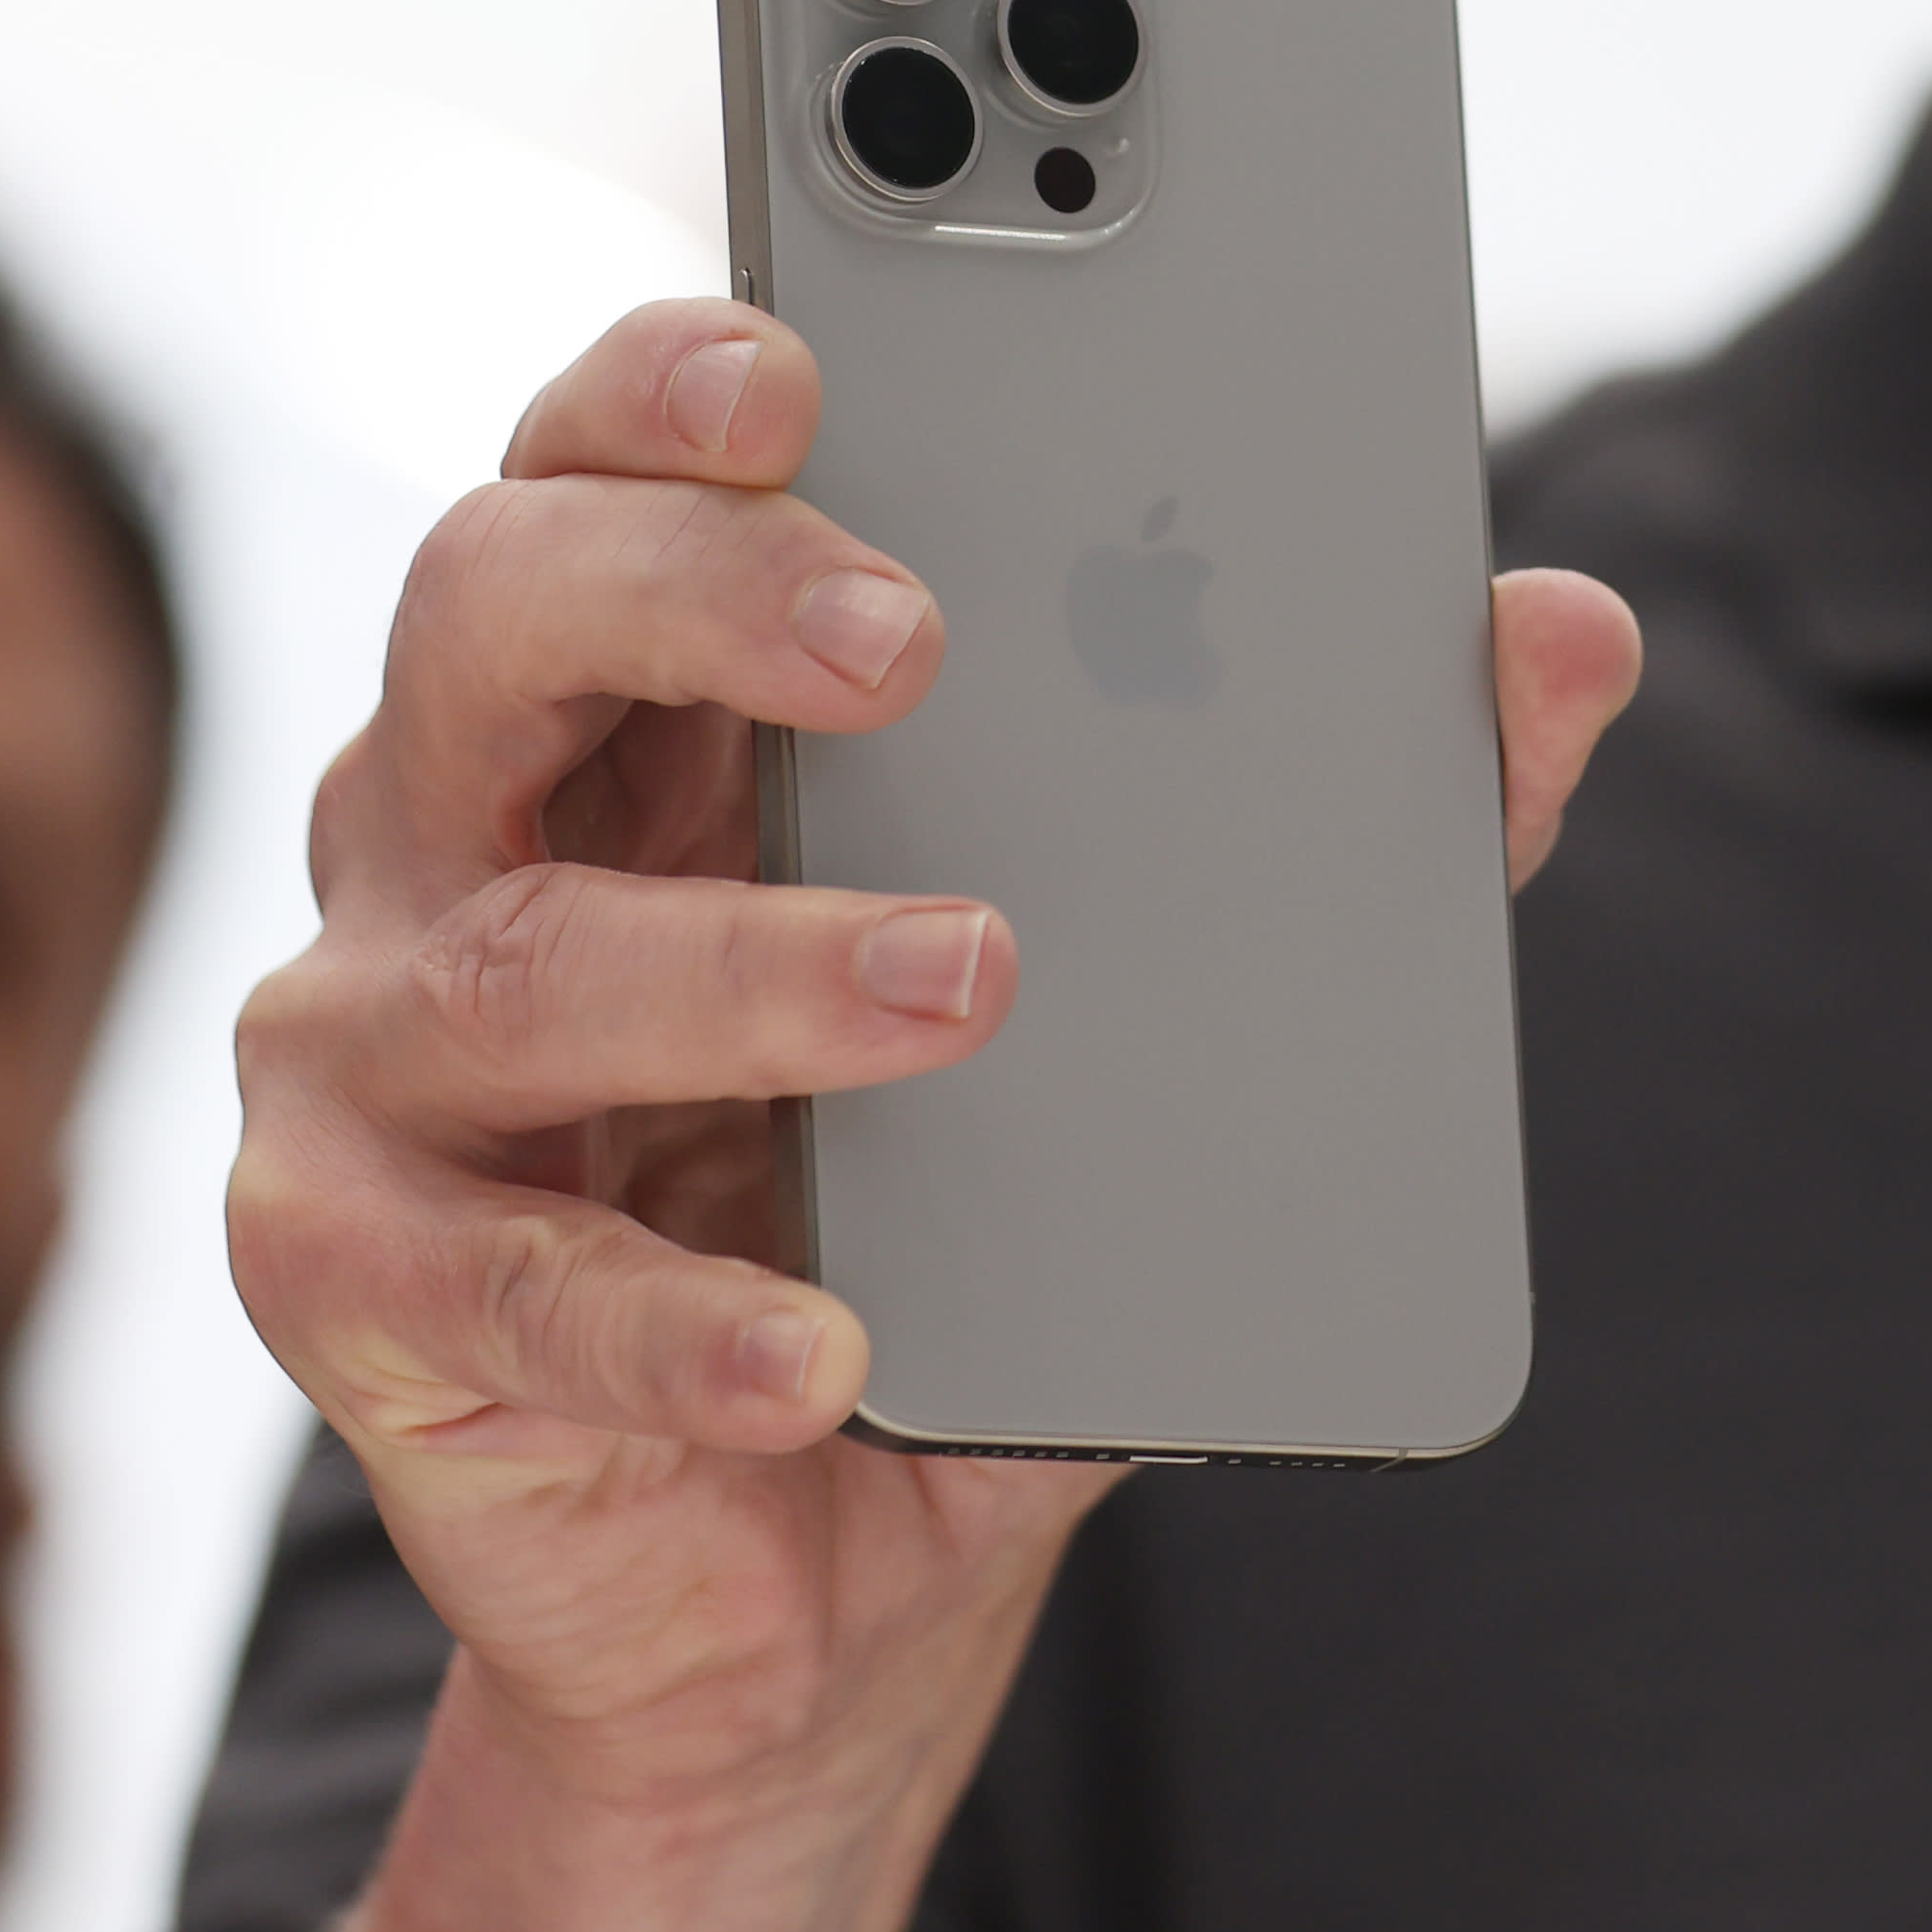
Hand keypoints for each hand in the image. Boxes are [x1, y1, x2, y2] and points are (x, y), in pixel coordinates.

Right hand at [226, 299, 1638, 1931]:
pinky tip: (832, 1345)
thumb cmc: (972, 1204)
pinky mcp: (363, 1282)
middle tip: (910, 634)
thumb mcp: (1175, 1000)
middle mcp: (454, 827)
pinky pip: (508, 1285)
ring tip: (972, 980)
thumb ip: (1362, 814)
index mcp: (632, 701)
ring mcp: (371, 1054)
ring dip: (748, 962)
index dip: (670, 383)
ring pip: (507, 951)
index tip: (805, 355)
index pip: (599, 458)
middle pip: (488, 608)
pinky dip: (680, 1318)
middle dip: (689, 585)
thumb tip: (1567, 637)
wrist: (819, 1576)